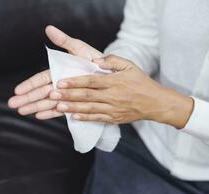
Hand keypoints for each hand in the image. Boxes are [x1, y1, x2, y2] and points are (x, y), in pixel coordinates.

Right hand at [8, 25, 102, 119]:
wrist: (109, 73)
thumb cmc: (94, 59)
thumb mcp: (79, 49)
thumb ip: (64, 41)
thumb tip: (49, 28)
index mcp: (59, 71)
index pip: (41, 79)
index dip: (29, 84)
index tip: (17, 90)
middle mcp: (60, 84)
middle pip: (41, 92)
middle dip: (26, 98)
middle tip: (12, 104)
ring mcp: (65, 94)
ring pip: (47, 101)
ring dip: (34, 106)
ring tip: (21, 111)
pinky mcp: (73, 103)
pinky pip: (61, 109)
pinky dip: (51, 113)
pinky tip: (39, 115)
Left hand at [51, 55, 193, 128]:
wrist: (156, 103)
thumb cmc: (141, 82)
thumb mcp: (130, 66)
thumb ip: (112, 60)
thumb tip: (95, 60)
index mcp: (115, 82)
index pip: (91, 81)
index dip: (75, 81)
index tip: (61, 81)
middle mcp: (113, 96)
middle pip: (87, 96)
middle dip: (68, 95)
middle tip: (53, 94)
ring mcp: (113, 109)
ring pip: (89, 108)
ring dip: (72, 107)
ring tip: (58, 106)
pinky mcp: (114, 119)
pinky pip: (97, 119)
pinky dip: (84, 118)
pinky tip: (73, 116)